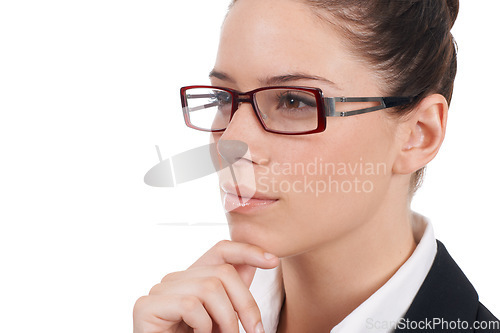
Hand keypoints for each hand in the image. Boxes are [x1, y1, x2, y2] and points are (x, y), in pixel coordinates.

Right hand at [133, 240, 279, 332]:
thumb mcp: (223, 317)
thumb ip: (235, 291)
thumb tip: (263, 261)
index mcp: (193, 278)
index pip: (221, 249)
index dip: (247, 250)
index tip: (273, 261)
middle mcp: (175, 279)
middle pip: (222, 272)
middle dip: (245, 304)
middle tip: (254, 332)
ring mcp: (159, 291)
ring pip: (209, 288)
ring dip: (226, 320)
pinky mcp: (146, 306)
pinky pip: (189, 305)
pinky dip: (203, 327)